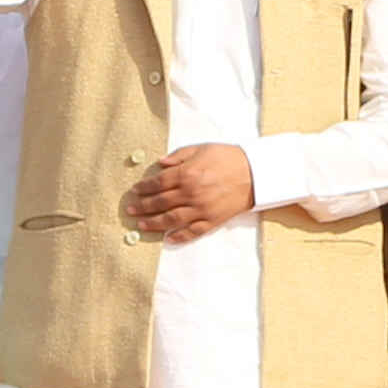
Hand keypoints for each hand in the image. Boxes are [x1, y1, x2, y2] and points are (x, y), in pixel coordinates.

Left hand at [127, 142, 252, 246]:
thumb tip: (159, 164)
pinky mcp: (213, 220)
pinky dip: (180, 237)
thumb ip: (178, 156)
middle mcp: (191, 193)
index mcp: (186, 174)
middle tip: (131, 211)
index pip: (157, 183)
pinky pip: (193, 231)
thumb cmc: (228, 157)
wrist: (256, 173)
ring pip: (171, 220)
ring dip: (154, 224)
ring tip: (141, 226)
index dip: (143, 188)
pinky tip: (169, 239)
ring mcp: (201, 209)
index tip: (134, 191)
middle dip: (143, 207)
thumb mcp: (201, 149)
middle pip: (160, 203)